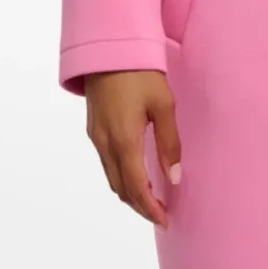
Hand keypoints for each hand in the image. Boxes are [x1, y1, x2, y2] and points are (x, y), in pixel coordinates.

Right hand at [85, 69, 181, 228]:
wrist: (108, 48)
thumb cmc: (140, 73)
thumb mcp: (163, 104)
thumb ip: (169, 143)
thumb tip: (174, 178)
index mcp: (124, 140)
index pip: (136, 187)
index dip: (149, 208)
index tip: (164, 220)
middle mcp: (105, 143)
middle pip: (120, 188)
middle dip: (139, 205)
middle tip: (160, 214)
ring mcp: (96, 136)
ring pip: (110, 177)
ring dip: (129, 193)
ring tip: (151, 198)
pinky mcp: (93, 128)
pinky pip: (105, 163)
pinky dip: (120, 177)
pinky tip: (135, 173)